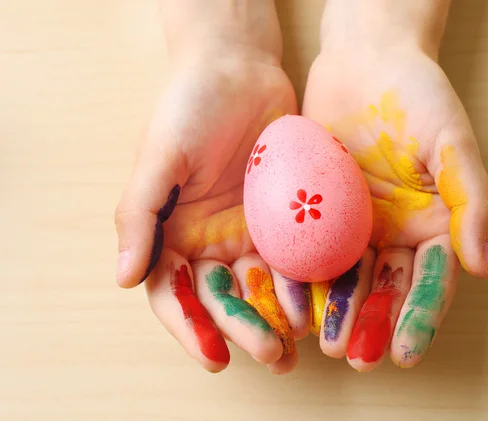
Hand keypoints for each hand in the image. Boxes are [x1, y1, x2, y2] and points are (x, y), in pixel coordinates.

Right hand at [114, 0, 302, 373]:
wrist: (238, 67)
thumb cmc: (188, 105)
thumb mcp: (157, 157)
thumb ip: (139, 217)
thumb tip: (123, 279)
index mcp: (172, 233)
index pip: (176, 293)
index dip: (191, 328)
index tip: (214, 357)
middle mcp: (210, 239)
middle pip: (225, 299)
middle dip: (245, 329)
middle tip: (273, 355)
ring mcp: (250, 230)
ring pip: (264, 287)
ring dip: (279, 317)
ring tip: (300, 343)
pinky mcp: (285, 217)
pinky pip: (296, 257)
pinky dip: (306, 282)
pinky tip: (322, 302)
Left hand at [301, 0, 487, 370]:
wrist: (365, 59)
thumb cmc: (417, 93)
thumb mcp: (453, 141)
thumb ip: (471, 200)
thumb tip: (481, 266)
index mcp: (431, 223)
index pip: (428, 281)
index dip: (419, 317)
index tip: (406, 352)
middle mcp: (392, 231)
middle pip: (385, 288)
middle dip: (371, 324)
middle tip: (356, 357)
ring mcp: (354, 223)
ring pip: (345, 277)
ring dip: (336, 312)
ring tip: (325, 343)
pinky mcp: (318, 210)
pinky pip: (310, 248)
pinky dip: (304, 277)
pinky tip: (293, 302)